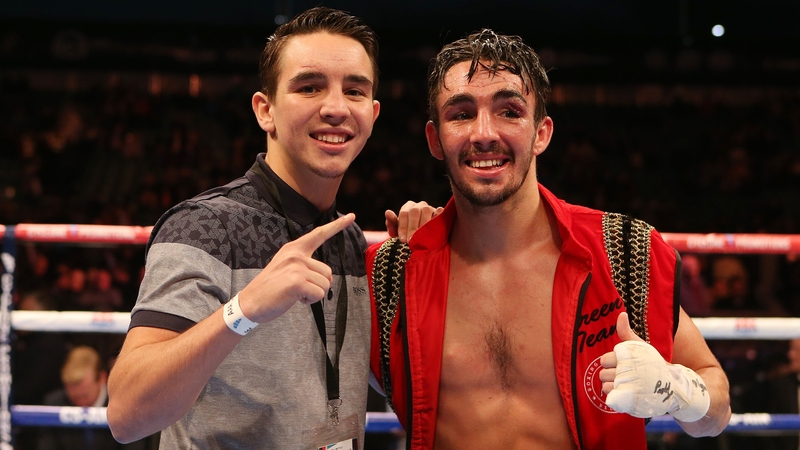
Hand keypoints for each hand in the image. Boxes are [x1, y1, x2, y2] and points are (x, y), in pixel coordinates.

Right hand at [237, 213, 354, 323]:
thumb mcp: (286, 268)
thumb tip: (327, 276)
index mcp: (293, 249)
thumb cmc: (270, 289)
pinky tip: (294, 299)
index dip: (337, 226)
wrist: (250, 303)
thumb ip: (305, 265)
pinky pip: (319, 294)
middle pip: (328, 272)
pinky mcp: (297, 282)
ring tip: (294, 293)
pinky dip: (310, 301)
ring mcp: (297, 267)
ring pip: (325, 284)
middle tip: (298, 289)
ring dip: (314, 294)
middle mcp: (296, 255)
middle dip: (318, 285)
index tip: (352, 216)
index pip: (319, 234)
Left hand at [385, 201, 442, 242]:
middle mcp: (420, 205)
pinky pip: (439, 214)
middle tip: (411, 241)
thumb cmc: (408, 235)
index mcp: (408, 207)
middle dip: (412, 227)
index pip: (404, 213)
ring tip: (420, 239)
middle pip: (415, 211)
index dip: (402, 227)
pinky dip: (436, 221)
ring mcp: (431, 208)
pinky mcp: (441, 213)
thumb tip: (388, 212)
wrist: (423, 240)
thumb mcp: (397, 232)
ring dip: (423, 225)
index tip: (402, 240)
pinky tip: (433, 233)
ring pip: (427, 211)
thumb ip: (391, 223)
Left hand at [599, 312, 709, 420]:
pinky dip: (616, 397)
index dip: (611, 362)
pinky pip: (611, 399)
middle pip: (602, 374)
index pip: (604, 360)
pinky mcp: (630, 402)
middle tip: (625, 375)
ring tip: (626, 384)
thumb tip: (621, 314)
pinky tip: (625, 394)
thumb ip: (626, 332)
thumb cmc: (654, 363)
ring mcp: (628, 389)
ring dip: (612, 386)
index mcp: (626, 358)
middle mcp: (626, 373)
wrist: (674, 385)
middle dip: (611, 374)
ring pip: (605, 387)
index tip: (623, 363)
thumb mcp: (641, 346)